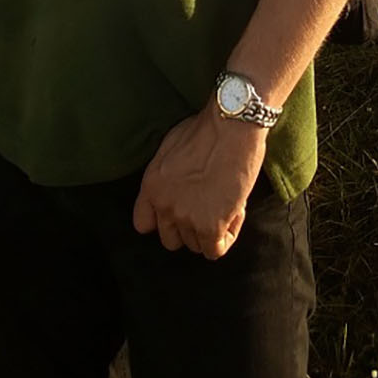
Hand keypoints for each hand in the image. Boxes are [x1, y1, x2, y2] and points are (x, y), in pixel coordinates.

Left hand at [132, 102, 267, 259]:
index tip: (179, 211)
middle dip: (189, 227)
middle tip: (207, 206)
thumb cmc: (207, 128)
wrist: (232, 126)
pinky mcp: (211, 227)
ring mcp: (187, 218)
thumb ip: (165, 175)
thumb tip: (173, 186)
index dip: (163, 220)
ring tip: (225, 202)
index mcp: (151, 185)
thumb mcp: (171, 147)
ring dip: (211, 229)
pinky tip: (235, 213)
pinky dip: (227, 236)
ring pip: (195, 245)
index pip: (143, 224)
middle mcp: (164, 206)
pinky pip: (215, 250)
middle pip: (171, 240)